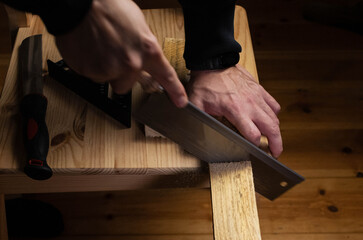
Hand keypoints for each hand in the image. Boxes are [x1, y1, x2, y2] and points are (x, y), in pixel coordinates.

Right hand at [55, 0, 187, 106]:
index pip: (166, 76)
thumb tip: (142, 58)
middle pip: (126, 85)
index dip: (174, 91)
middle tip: (112, 55)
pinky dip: (89, 64)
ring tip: (99, 46)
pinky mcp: (89, 72)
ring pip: (107, 79)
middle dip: (119, 75)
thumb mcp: (138, 25)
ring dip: (103, 68)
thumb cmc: (109, 7)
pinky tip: (89, 48)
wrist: (80, 4)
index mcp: (147, 50)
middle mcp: (130, 64)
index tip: (180, 102)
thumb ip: (143, 48)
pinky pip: (91, 74)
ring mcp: (109, 70)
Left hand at [188, 65, 282, 157]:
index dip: (256, 146)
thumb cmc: (205, 83)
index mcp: (235, 110)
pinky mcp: (259, 89)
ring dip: (276, 131)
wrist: (213, 62)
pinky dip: (274, 114)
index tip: (255, 151)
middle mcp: (250, 104)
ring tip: (275, 140)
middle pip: (271, 128)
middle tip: (276, 153)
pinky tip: (270, 120)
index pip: (253, 134)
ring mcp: (257, 96)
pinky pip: (273, 104)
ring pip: (274, 117)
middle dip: (276, 143)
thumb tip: (195, 132)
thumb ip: (199, 119)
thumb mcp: (197, 103)